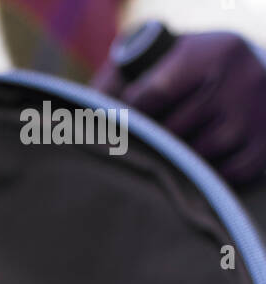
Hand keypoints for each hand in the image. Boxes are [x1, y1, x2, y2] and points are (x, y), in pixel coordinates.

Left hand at [93, 31, 265, 185]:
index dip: (127, 116)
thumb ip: (124, 75)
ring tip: (165, 154)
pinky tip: (193, 164)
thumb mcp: (170, 57)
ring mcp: (250, 120)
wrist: (259, 80)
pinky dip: (201, 176)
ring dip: (173, 161)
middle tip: (134, 147)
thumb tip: (87, 109)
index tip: (116, 125)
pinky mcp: (258, 152)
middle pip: (170, 132)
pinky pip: (217, 178)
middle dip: (149, 142)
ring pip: (192, 159)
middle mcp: (237, 84)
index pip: (151, 96)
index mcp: (212, 54)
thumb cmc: (197, 71)